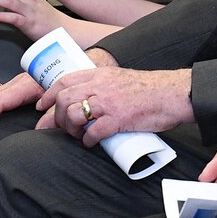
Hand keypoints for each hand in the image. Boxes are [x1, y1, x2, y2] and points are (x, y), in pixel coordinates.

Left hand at [36, 65, 192, 142]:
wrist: (173, 94)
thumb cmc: (151, 89)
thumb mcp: (121, 78)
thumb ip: (103, 85)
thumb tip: (89, 99)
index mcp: (100, 74)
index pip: (64, 81)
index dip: (49, 95)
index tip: (42, 106)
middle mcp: (101, 85)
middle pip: (64, 99)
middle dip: (58, 117)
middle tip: (62, 128)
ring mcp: (109, 102)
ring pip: (75, 114)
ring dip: (71, 129)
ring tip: (78, 135)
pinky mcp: (119, 119)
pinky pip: (93, 132)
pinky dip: (87, 140)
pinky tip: (91, 143)